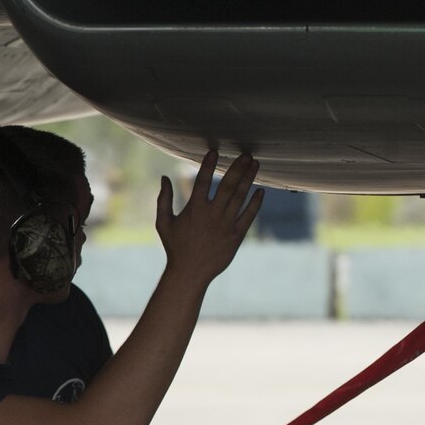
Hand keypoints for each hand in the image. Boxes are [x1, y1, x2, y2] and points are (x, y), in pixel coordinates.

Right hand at [156, 149, 262, 285]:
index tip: (215, 151)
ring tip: (255, 164)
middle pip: (228, 186)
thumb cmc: (175, 247)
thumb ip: (163, 199)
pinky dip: (256, 203)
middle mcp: (212, 214)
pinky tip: (261, 191)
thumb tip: (164, 177)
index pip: (203, 180)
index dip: (209, 164)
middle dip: (238, 168)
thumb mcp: (163, 223)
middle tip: (246, 153)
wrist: (190, 273)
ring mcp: (226, 225)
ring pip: (240, 198)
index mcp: (195, 209)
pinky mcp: (236, 236)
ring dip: (249, 179)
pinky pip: (249, 216)